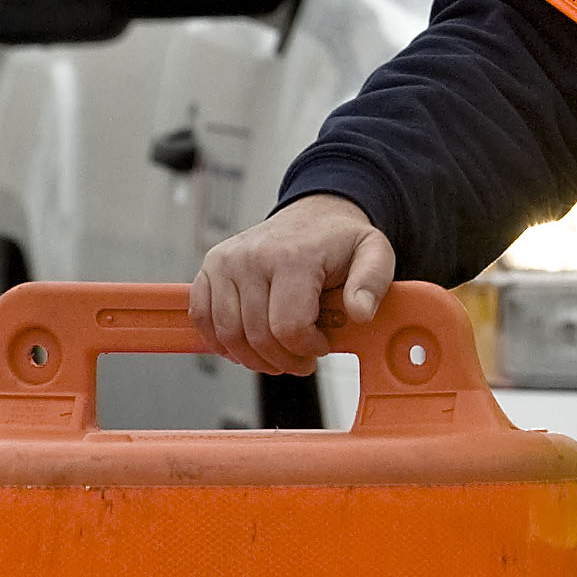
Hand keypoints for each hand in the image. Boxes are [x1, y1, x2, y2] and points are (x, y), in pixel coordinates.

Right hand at [192, 194, 397, 374]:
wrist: (314, 216)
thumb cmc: (339, 241)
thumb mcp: (374, 253)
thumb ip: (372, 282)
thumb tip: (360, 312)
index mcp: (293, 257)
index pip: (289, 328)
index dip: (307, 350)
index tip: (321, 345)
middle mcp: (253, 257)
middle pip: (258, 337)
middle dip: (284, 360)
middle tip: (302, 359)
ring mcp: (227, 262)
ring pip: (229, 335)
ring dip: (254, 358)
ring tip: (277, 354)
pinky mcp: (211, 267)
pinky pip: (202, 316)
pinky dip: (220, 340)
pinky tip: (245, 344)